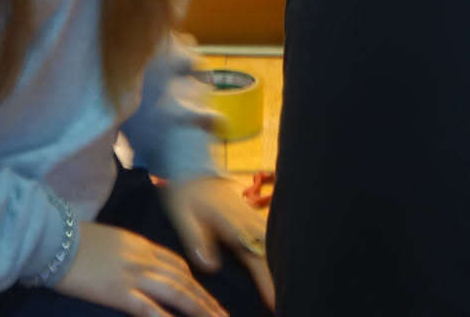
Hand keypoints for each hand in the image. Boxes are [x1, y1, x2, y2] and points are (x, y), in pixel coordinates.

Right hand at [54, 221, 227, 316]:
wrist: (54, 239)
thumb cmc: (75, 240)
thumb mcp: (111, 239)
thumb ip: (129, 252)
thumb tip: (136, 264)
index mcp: (141, 245)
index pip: (177, 264)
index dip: (194, 281)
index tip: (206, 295)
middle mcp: (144, 259)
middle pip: (184, 280)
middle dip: (206, 300)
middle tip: (224, 316)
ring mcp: (133, 275)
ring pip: (177, 293)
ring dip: (199, 308)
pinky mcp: (119, 293)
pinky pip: (149, 309)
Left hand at [163, 174, 275, 308]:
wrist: (191, 167)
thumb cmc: (185, 194)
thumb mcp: (182, 215)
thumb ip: (196, 239)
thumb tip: (211, 267)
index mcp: (232, 224)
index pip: (255, 256)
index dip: (266, 279)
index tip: (274, 300)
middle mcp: (247, 220)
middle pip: (270, 251)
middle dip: (280, 276)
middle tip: (283, 302)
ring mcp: (251, 216)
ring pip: (272, 243)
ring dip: (280, 263)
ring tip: (286, 289)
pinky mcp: (250, 215)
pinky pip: (268, 236)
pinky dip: (275, 251)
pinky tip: (278, 265)